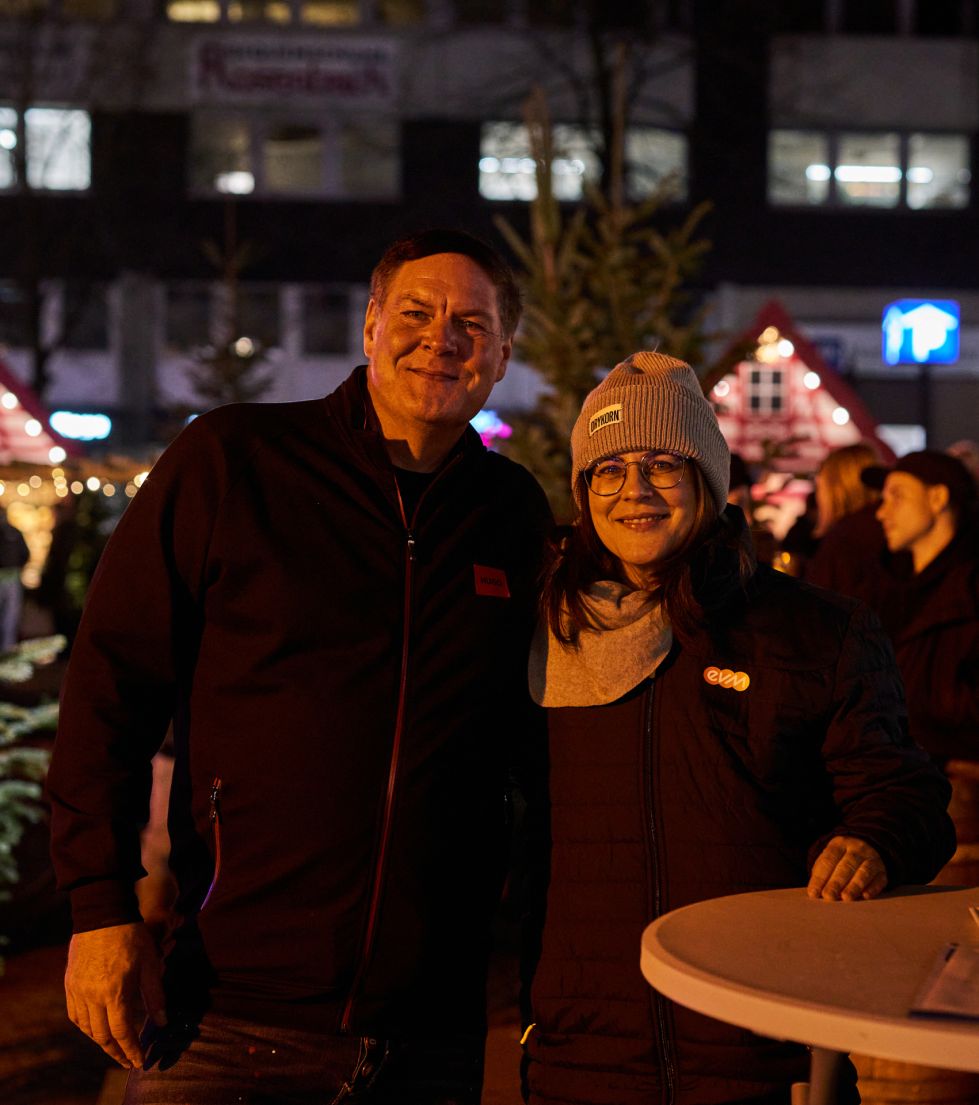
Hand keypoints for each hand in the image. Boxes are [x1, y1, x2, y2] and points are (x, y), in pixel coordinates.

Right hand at [65, 922, 166, 1068]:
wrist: (103, 913)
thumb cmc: (132, 936)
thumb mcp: (151, 964)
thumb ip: (155, 996)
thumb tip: (162, 1022)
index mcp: (115, 992)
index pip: (122, 1032)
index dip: (131, 1050)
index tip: (138, 1062)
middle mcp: (93, 996)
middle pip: (102, 1036)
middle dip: (116, 1052)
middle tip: (127, 1061)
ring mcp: (78, 990)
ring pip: (86, 1028)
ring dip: (100, 1041)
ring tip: (115, 1046)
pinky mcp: (70, 984)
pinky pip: (74, 1015)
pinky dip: (85, 1027)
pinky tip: (95, 1027)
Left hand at [807, 836, 886, 901]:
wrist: (867, 847)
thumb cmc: (840, 859)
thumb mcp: (829, 859)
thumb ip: (821, 873)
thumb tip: (814, 892)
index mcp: (839, 844)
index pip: (829, 860)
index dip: (820, 877)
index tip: (813, 893)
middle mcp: (857, 849)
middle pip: (846, 866)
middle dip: (836, 883)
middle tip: (828, 897)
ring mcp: (872, 858)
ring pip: (864, 872)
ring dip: (854, 886)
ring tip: (846, 898)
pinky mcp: (883, 870)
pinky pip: (879, 879)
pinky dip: (873, 888)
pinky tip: (865, 896)